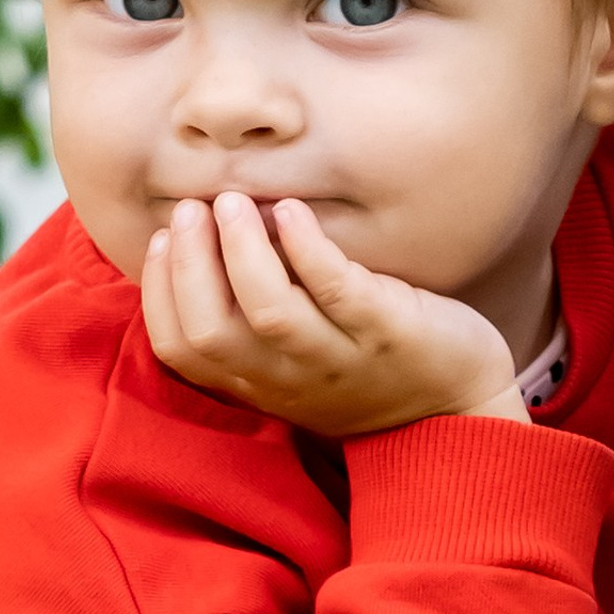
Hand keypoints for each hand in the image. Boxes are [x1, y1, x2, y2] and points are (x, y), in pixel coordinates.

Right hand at [141, 193, 525, 436]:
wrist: (454, 412)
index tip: (163, 239)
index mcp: (255, 383)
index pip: (182, 349)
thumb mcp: (294, 363)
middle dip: (190, 265)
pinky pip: (338, 291)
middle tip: (191, 208)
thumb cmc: (365, 372)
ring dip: (241, 251)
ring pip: (269, 313)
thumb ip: (250, 324)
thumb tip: (202, 247)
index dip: (160, 293)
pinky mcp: (385, 333)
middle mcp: (286, 379)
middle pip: (213, 332)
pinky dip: (307, 248)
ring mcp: (337, 359)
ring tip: (232, 201)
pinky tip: (291, 211)